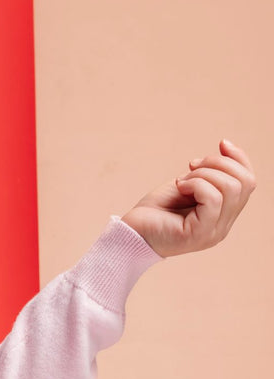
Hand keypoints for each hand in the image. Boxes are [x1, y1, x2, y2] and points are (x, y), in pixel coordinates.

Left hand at [120, 139, 255, 258]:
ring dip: (205, 173)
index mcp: (223, 215)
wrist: (129, 234)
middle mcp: (223, 226)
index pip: (248, 182)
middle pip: (245, 182)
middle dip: (219, 163)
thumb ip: (210, 173)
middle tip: (192, 166)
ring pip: (230, 188)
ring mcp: (214, 232)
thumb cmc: (155, 211)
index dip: (239, 158)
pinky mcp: (200, 234)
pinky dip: (196, 183)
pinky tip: (180, 186)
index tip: (220, 144)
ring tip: (183, 180)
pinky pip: (213, 197)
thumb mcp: (188, 184)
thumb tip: (226, 147)